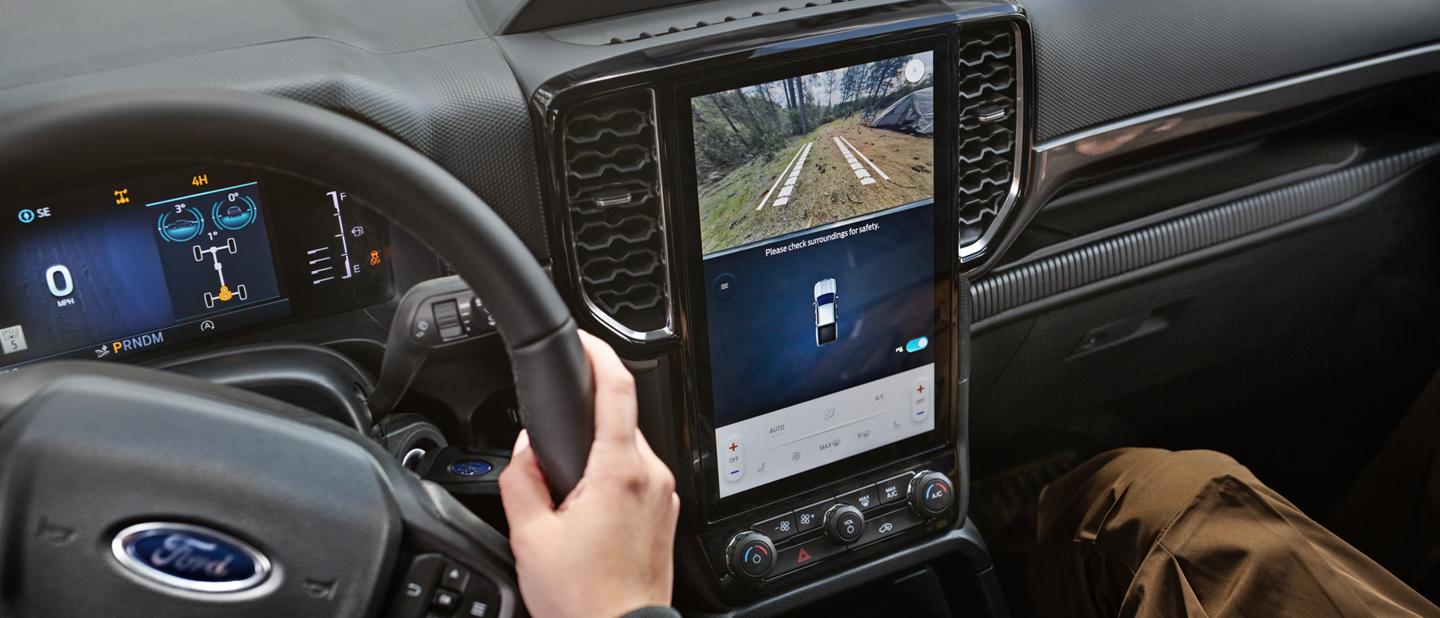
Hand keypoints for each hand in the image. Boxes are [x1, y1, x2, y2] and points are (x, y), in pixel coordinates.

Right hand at [500, 331, 680, 617]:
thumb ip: (521, 478)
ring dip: (597, 457)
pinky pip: (637, 478)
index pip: (617, 388)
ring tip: (566, 498)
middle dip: (583, 423)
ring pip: (627, 451)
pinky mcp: (667, 515)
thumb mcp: (530, 536)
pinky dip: (612, 480)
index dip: (599, 353)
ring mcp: (665, 496)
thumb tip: (524, 449)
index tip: (583, 340)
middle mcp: (652, 476)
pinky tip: (587, 514)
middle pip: (619, 420)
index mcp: (620, 470)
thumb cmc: (582, 600)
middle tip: (550, 451)